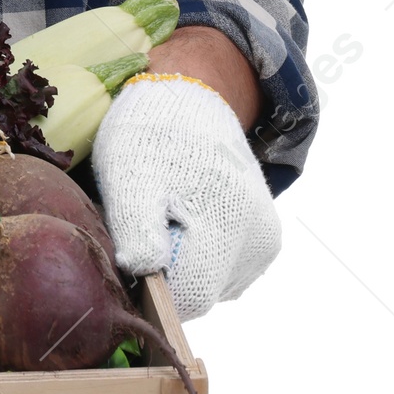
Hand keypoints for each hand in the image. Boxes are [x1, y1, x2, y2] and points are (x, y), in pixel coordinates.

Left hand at [92, 74, 281, 320]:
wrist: (189, 98)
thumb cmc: (150, 134)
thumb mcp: (127, 173)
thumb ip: (136, 228)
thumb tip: (145, 275)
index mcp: (227, 220)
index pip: (189, 295)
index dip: (151, 284)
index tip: (131, 250)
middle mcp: (258, 238)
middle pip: (201, 291)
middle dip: (167, 270)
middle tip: (145, 224)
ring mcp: (265, 241)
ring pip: (213, 282)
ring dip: (184, 262)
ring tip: (167, 213)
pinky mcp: (266, 240)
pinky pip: (225, 269)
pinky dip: (201, 253)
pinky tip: (187, 217)